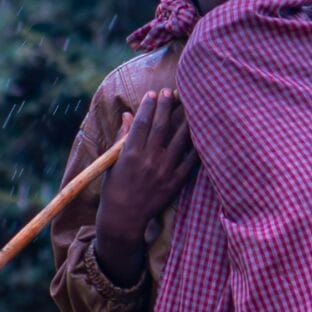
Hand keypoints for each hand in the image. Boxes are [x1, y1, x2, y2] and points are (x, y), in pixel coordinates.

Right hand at [94, 90, 195, 286]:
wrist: (124, 219)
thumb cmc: (114, 189)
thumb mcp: (113, 162)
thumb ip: (122, 137)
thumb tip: (127, 114)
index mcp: (130, 153)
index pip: (142, 122)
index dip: (149, 106)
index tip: (153, 94)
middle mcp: (149, 160)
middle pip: (161, 126)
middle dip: (167, 106)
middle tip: (170, 92)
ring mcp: (164, 171)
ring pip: (179, 140)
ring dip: (184, 121)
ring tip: (188, 106)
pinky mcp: (175, 182)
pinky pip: (190, 161)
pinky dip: (195, 146)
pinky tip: (199, 133)